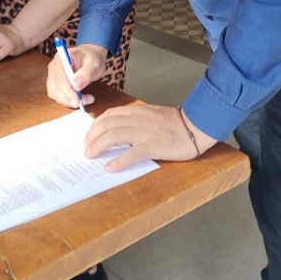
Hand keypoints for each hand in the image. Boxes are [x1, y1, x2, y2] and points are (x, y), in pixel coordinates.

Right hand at [46, 43, 107, 107]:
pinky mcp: (57, 85)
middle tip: (84, 102)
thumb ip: (85, 73)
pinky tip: (82, 99)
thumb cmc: (92, 57)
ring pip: (56, 95)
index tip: (76, 101)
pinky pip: (60, 96)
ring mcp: (54, 77)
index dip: (66, 91)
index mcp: (61, 59)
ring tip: (87, 99)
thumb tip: (76, 85)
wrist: (91, 56)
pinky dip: (70, 101)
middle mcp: (54, 68)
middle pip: (54, 88)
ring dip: (70, 101)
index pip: (59, 78)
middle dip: (68, 99)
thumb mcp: (93, 63)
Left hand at [84, 104, 217, 172]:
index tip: (89, 136)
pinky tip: (109, 168)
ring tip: (90, 156)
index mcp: (137, 111)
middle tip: (85, 149)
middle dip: (92, 137)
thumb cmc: (175, 123)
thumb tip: (117, 129)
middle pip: (106, 125)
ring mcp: (144, 132)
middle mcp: (137, 119)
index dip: (95, 126)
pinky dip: (118, 161)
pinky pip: (131, 153)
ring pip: (114, 136)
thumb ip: (135, 118)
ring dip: (98, 146)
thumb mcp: (151, 114)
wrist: (194, 126)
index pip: (109, 115)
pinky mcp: (152, 146)